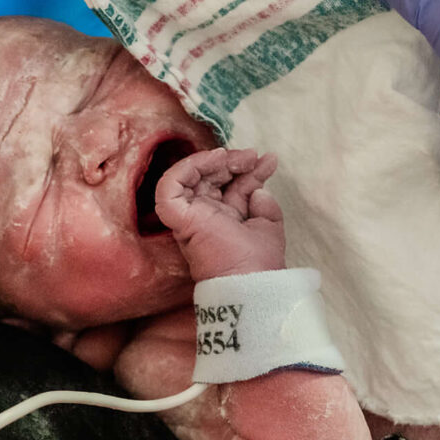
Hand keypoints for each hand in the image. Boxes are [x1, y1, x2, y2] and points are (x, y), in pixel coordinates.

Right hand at [156, 147, 286, 280]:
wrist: (249, 282)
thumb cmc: (259, 263)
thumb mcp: (269, 226)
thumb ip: (265, 206)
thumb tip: (260, 188)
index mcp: (224, 219)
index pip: (230, 186)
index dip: (248, 170)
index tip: (269, 160)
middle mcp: (205, 216)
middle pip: (209, 178)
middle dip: (231, 161)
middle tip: (252, 157)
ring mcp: (189, 217)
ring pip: (187, 177)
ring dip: (210, 160)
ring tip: (232, 158)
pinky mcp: (178, 217)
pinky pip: (170, 186)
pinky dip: (188, 167)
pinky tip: (214, 160)